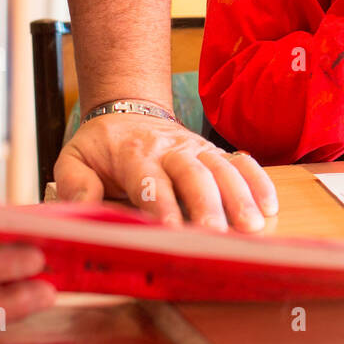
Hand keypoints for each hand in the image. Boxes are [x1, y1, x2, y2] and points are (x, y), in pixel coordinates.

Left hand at [54, 113, 278, 231]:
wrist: (128, 110)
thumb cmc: (102, 144)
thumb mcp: (74, 158)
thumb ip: (75, 184)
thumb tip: (80, 210)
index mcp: (134, 153)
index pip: (150, 180)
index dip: (161, 204)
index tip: (170, 228)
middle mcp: (170, 149)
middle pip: (193, 175)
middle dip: (206, 204)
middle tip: (215, 234)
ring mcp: (197, 149)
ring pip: (222, 169)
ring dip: (239, 196)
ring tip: (251, 225)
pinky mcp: (214, 153)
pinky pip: (241, 162)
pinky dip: (257, 181)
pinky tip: (269, 205)